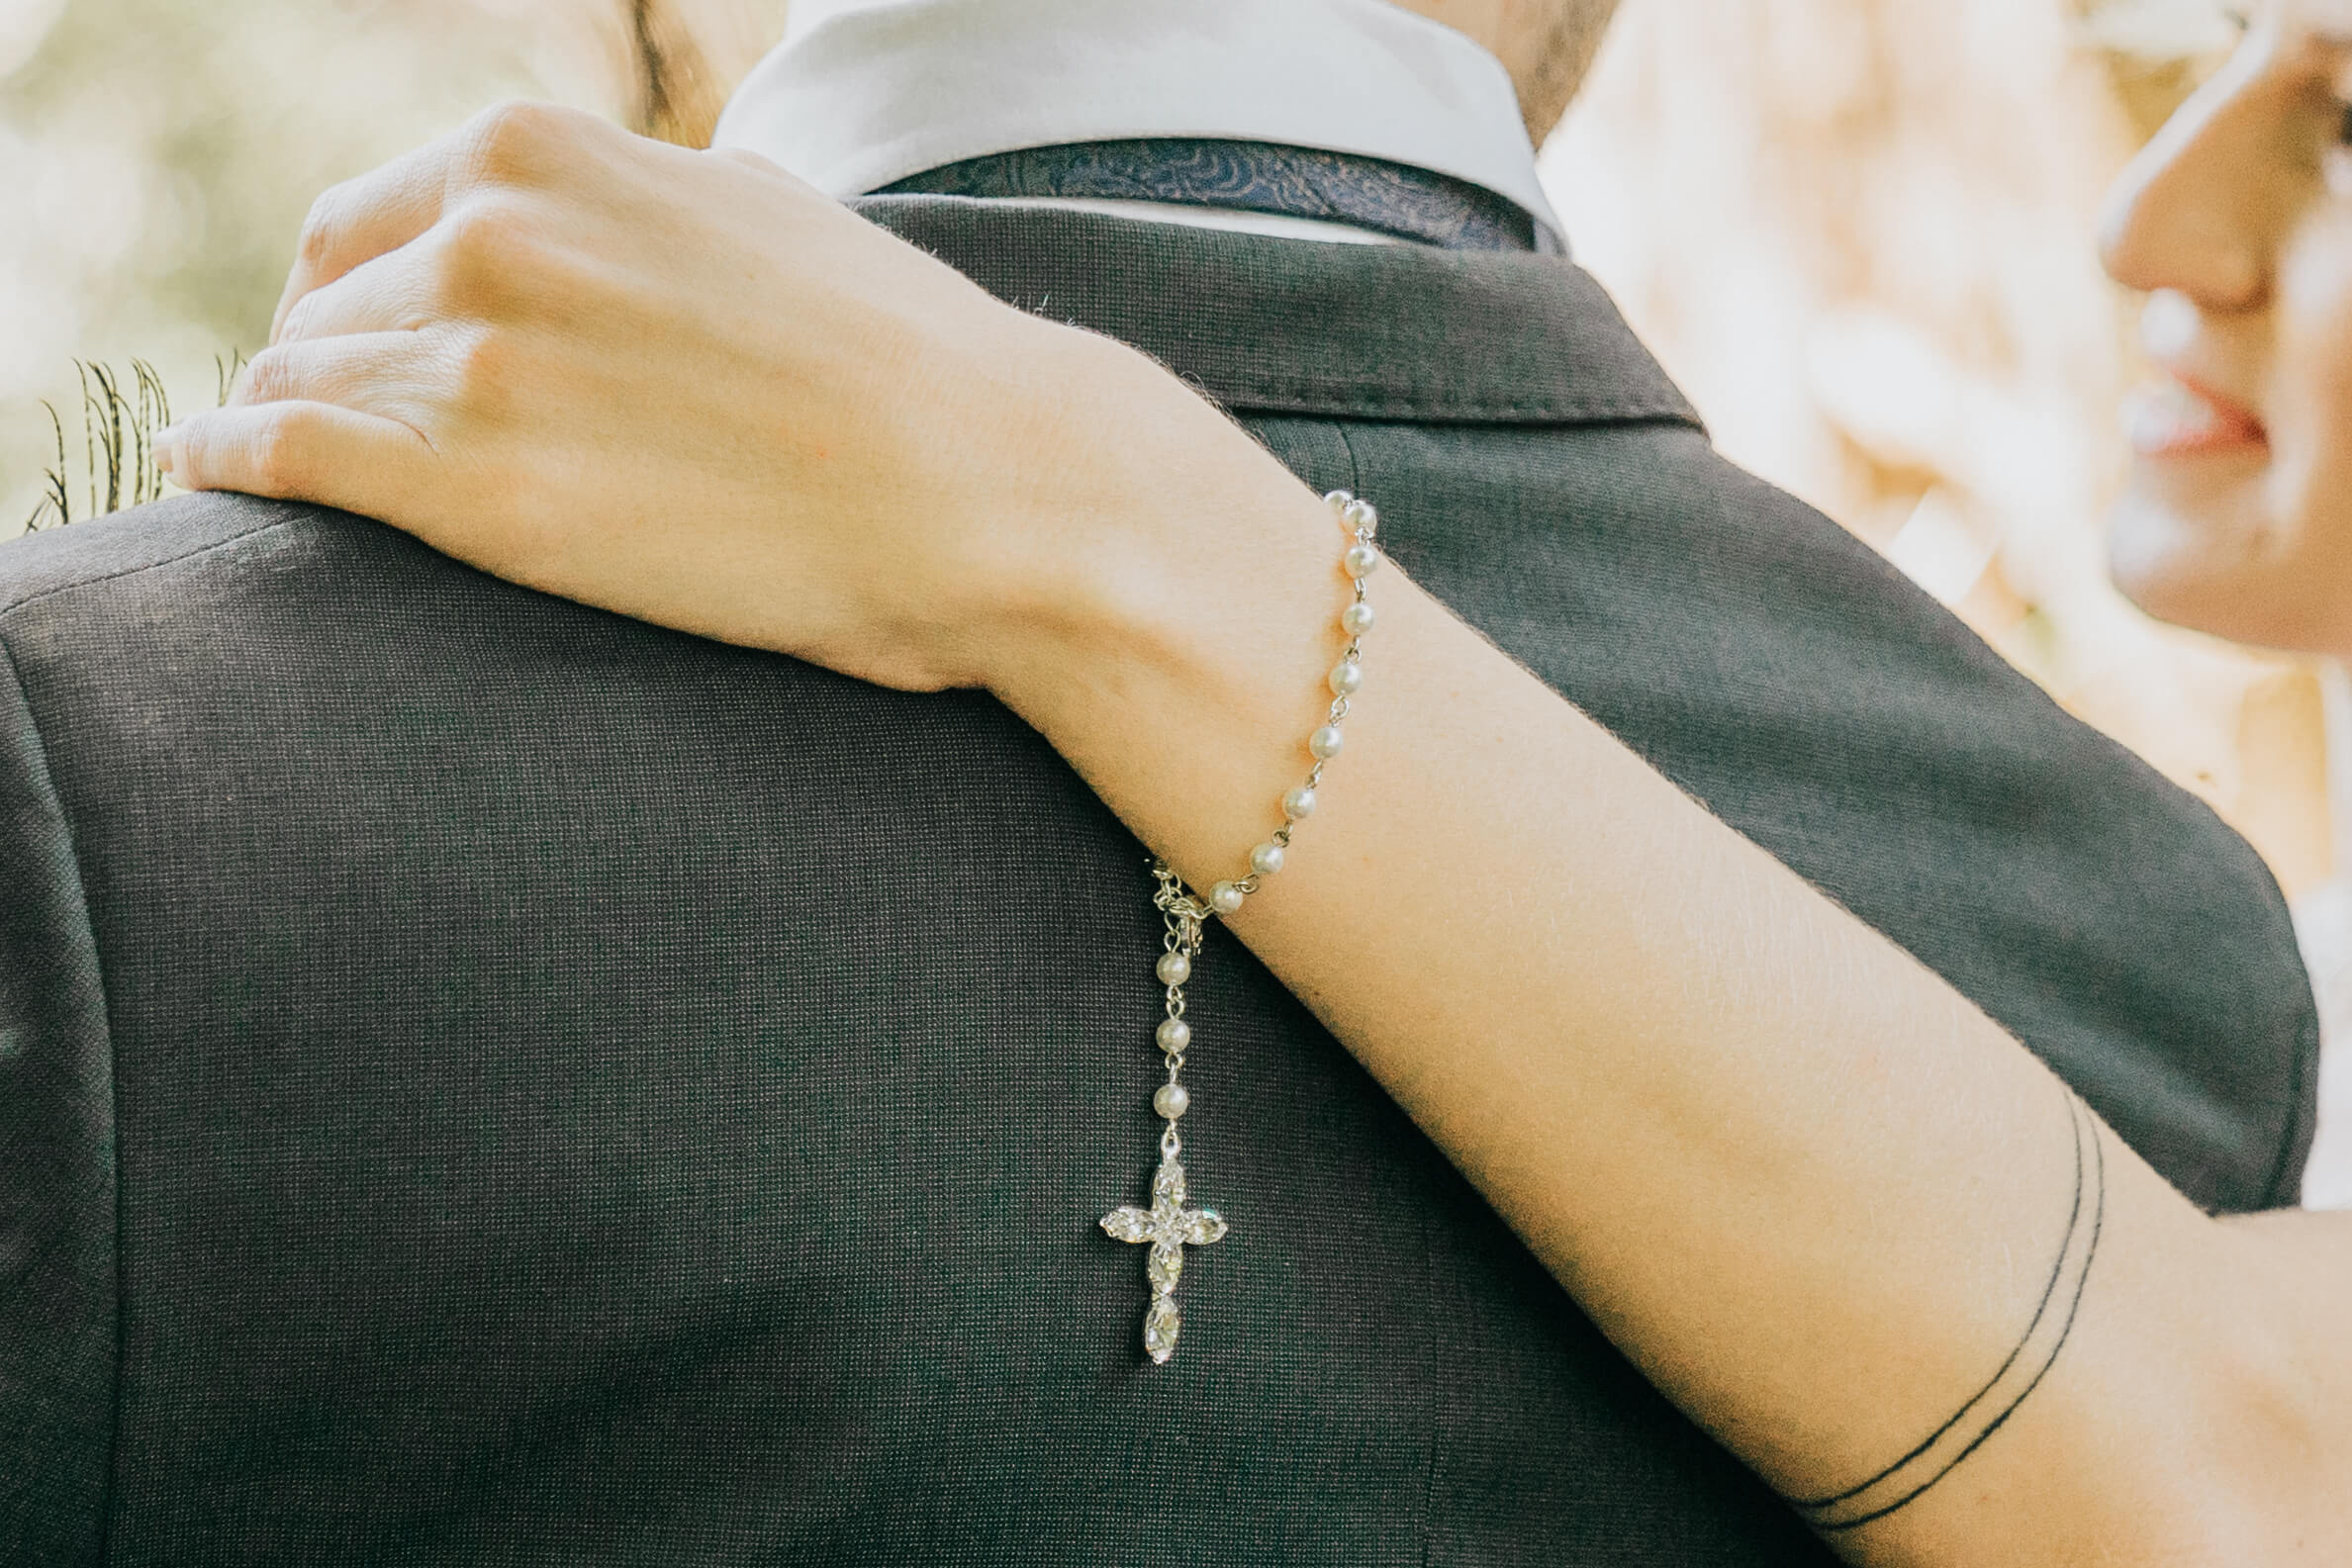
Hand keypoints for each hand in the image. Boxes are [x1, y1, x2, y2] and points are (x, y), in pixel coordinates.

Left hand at [157, 101, 1261, 691]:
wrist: (996, 486)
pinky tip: (217, 478)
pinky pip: (282, 455)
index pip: (371, 220)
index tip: (371, 351)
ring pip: (299, 378)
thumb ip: (645, 210)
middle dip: (335, 367)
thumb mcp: (759, 220)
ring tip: (281, 468)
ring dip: (293, 422)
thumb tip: (614, 225)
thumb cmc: (908, 368)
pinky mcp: (485, 496)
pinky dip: (231, 462)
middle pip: (324, 303)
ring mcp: (480, 361)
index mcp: (551, 152)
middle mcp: (492, 233)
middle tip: (355, 436)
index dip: (361, 295)